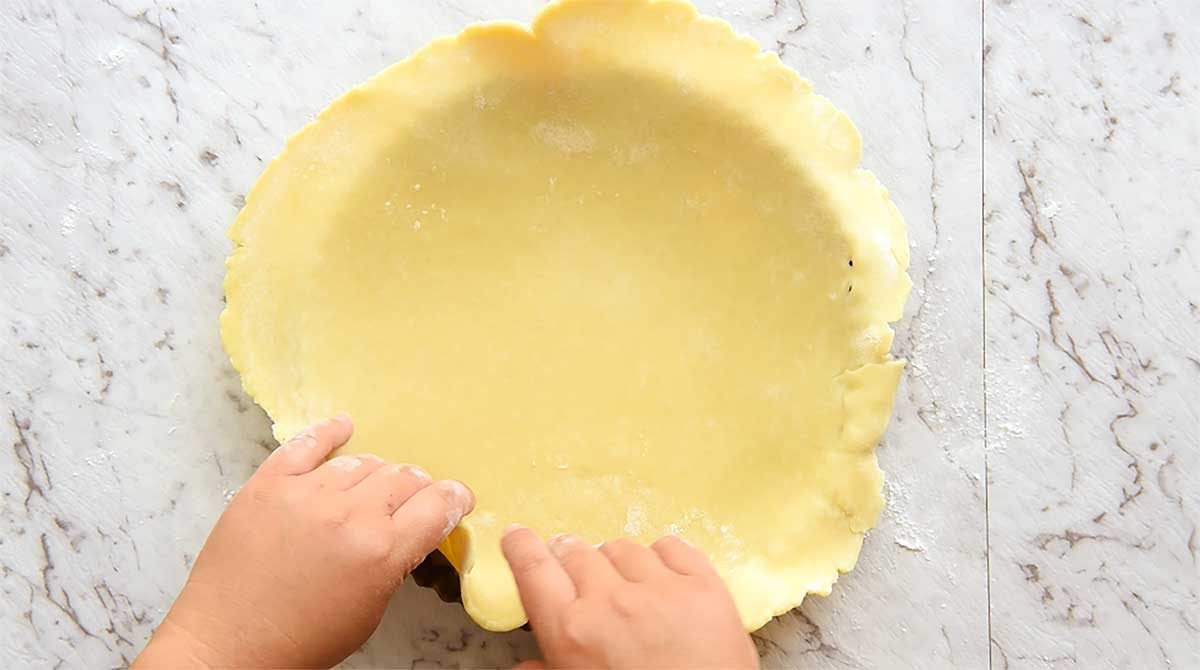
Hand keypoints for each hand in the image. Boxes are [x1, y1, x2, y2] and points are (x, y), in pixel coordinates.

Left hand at [133, 414, 474, 668]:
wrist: (227, 646)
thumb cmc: (300, 642)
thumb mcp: (369, 612)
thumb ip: (395, 563)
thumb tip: (409, 530)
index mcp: (381, 552)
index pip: (437, 505)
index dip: (454, 498)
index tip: (456, 498)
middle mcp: (349, 515)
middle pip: (403, 477)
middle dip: (416, 487)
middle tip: (412, 498)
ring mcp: (306, 494)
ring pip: (362, 461)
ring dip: (375, 473)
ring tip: (370, 486)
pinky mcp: (268, 484)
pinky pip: (307, 443)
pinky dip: (330, 432)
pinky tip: (343, 427)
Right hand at [502, 528, 758, 669]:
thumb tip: (523, 666)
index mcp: (571, 631)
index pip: (534, 567)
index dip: (521, 546)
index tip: (517, 536)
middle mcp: (611, 601)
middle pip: (578, 551)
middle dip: (572, 559)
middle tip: (581, 577)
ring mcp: (661, 589)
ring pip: (623, 547)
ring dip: (618, 563)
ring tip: (627, 589)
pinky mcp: (704, 586)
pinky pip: (672, 546)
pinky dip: (662, 558)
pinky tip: (663, 581)